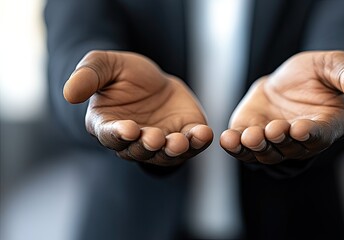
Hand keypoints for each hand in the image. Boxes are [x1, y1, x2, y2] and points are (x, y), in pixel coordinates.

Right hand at [64, 50, 212, 165]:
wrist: (154, 79)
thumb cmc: (124, 74)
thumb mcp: (104, 65)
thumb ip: (88, 76)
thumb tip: (68, 94)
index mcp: (108, 125)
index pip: (111, 135)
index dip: (119, 134)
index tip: (128, 129)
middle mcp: (134, 141)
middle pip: (139, 150)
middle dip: (147, 145)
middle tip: (154, 138)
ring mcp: (161, 142)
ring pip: (166, 154)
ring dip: (173, 150)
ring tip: (179, 141)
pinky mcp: (184, 136)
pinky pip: (191, 145)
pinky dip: (198, 142)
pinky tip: (204, 134)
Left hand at [220, 51, 343, 163]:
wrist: (286, 80)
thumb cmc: (315, 73)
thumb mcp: (334, 66)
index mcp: (327, 126)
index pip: (320, 134)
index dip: (310, 133)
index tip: (301, 128)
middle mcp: (300, 140)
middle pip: (290, 147)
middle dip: (281, 140)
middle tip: (274, 130)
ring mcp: (274, 142)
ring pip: (265, 152)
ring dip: (256, 146)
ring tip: (248, 136)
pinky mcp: (251, 135)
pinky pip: (243, 147)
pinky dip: (235, 146)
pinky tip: (227, 139)